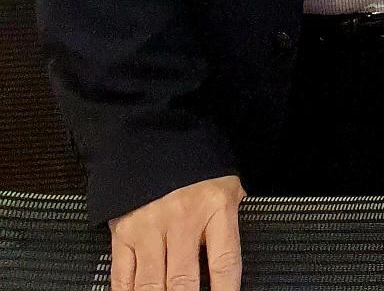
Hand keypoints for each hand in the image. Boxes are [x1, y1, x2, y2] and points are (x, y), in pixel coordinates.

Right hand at [109, 174, 243, 290]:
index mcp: (215, 207)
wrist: (154, 138)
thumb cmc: (198, 168)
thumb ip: (230, 223)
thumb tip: (230, 264)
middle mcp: (182, 220)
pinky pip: (123, 277)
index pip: (225, 262)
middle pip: (183, 281)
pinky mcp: (122, 234)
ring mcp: (149, 228)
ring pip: (151, 285)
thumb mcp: (227, 187)